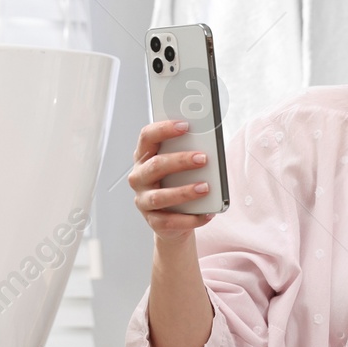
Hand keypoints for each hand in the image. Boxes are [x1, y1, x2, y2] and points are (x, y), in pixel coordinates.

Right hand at [129, 119, 215, 242]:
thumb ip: (188, 152)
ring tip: (205, 187)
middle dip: (180, 161)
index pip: (147, 137)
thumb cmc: (178, 185)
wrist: (173, 221)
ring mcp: (143, 201)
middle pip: (155, 165)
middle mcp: (139, 178)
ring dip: (184, 191)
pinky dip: (191, 218)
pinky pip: (171, 221)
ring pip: (160, 196)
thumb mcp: (181, 167)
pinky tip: (208, 213)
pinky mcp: (153, 221)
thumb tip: (208, 145)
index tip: (185, 125)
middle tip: (203, 158)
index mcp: (144, 158)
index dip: (164, 129)